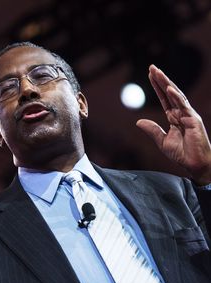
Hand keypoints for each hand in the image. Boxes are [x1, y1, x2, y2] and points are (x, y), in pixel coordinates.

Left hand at [136, 65, 210, 185]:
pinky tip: (169, 89)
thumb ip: (152, 130)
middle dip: (161, 80)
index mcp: (174, 117)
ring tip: (158, 72)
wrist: (195, 164)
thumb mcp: (163, 141)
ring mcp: (188, 115)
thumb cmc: (182, 154)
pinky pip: (184, 106)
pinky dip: (176, 97)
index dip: (157, 87)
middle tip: (152, 67)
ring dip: (166, 83)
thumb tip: (139, 121)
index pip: (163, 99)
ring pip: (176, 96)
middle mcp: (181, 113)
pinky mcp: (193, 120)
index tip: (150, 76)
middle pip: (169, 93)